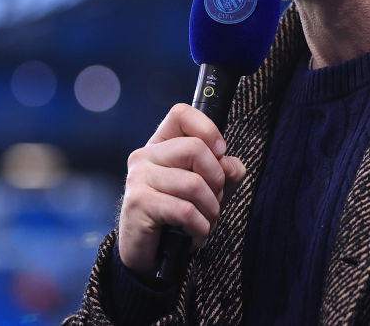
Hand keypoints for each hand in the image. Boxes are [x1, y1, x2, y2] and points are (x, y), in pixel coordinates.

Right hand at [117, 103, 246, 277]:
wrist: (150, 254)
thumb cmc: (179, 215)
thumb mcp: (209, 189)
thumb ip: (224, 171)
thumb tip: (231, 166)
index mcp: (162, 144)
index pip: (181, 114)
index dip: (208, 129)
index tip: (220, 153)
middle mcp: (145, 156)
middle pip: (195, 148)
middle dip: (216, 180)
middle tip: (213, 201)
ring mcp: (138, 178)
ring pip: (193, 184)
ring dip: (210, 210)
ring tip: (206, 222)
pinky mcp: (138, 203)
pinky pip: (184, 210)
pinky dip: (200, 227)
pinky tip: (196, 234)